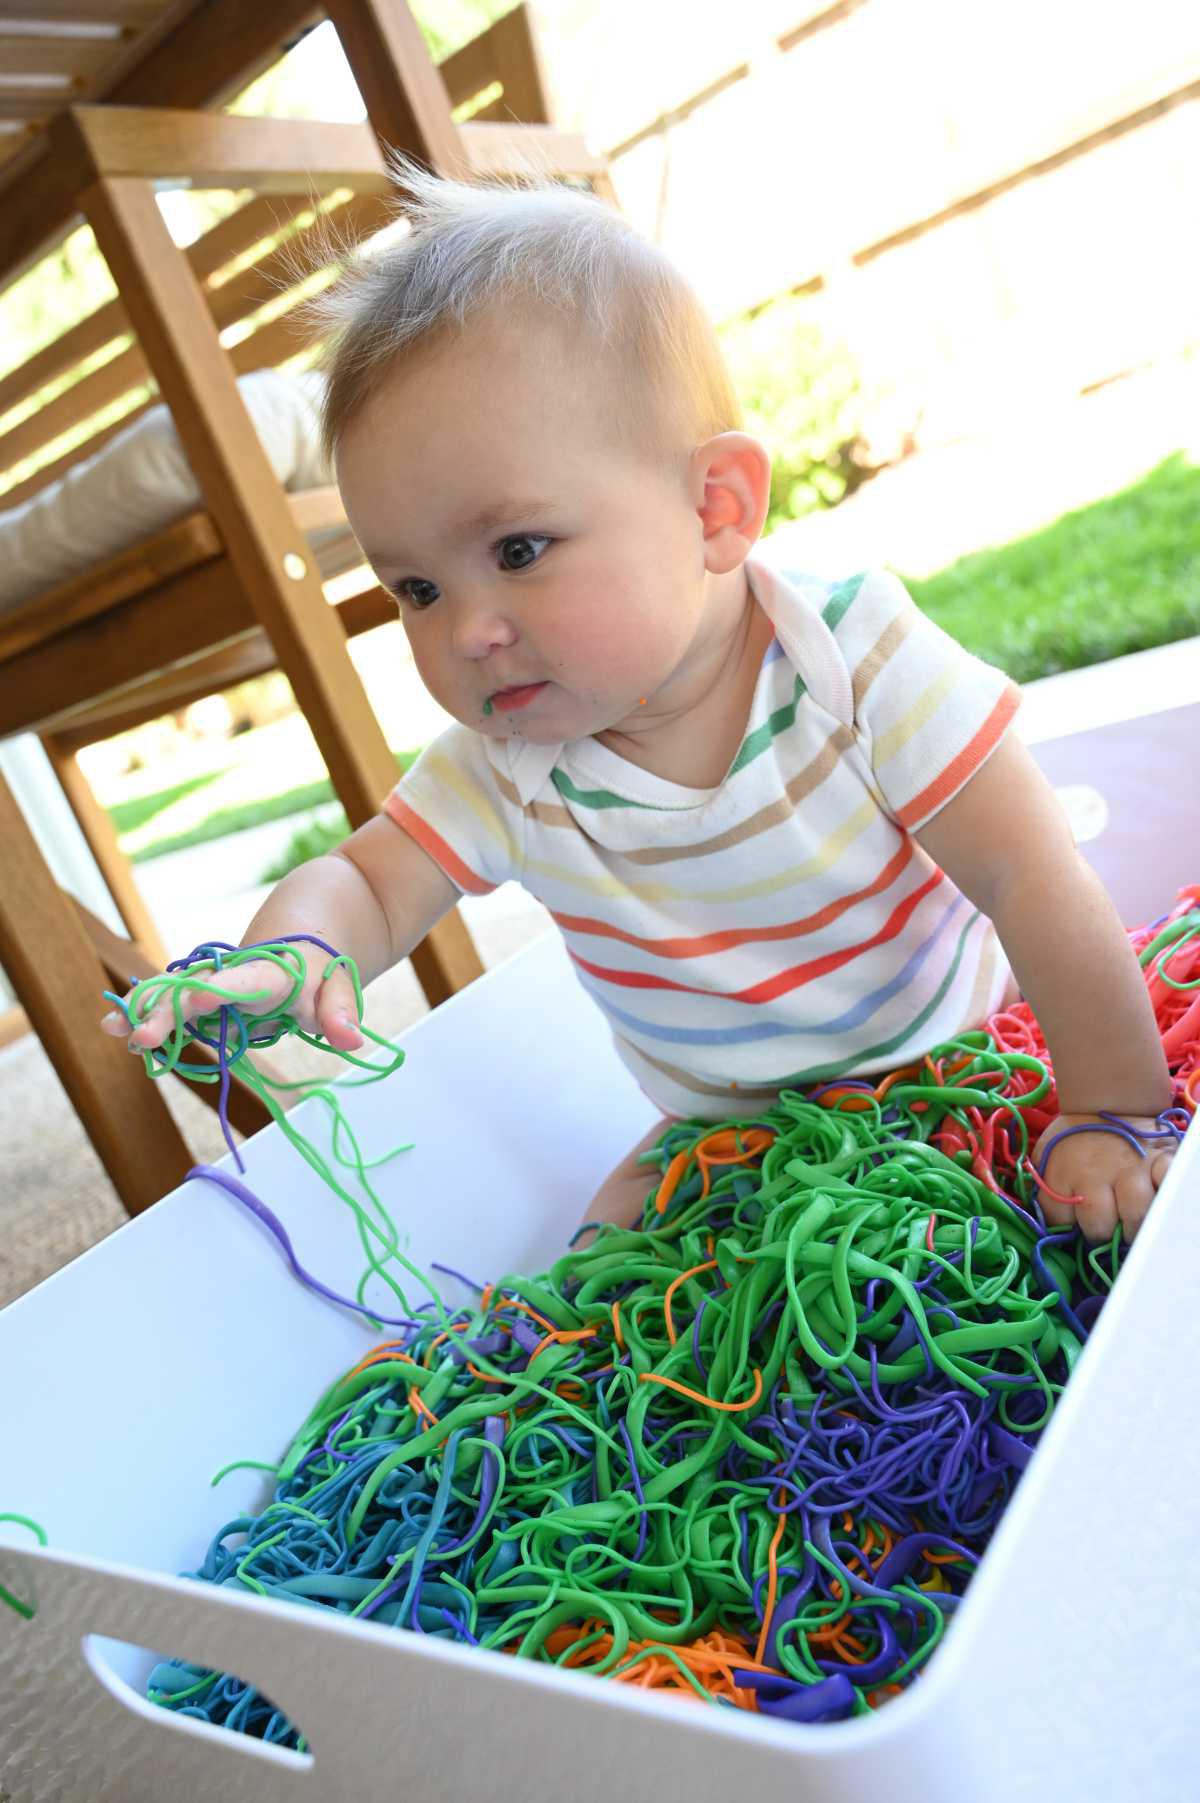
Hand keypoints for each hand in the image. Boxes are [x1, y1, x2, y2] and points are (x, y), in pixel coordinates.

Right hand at [99, 942, 363, 1055]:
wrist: (311, 923)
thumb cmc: (327, 964)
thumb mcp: (341, 985)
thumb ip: (340, 1012)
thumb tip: (353, 1042)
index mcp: (269, 974)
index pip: (242, 983)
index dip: (218, 993)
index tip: (193, 1001)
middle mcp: (236, 975)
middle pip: (196, 992)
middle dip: (166, 1013)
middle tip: (139, 1037)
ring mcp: (218, 984)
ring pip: (176, 994)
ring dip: (144, 1009)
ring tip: (111, 1027)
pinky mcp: (208, 995)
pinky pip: (173, 1002)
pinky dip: (146, 1011)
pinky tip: (115, 1024)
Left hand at [1033, 1113, 1176, 1242]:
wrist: (1107, 1097)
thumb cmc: (1076, 1133)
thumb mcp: (1047, 1153)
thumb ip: (1045, 1186)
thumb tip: (1051, 1224)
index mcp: (1062, 1172)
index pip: (1060, 1219)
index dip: (1068, 1225)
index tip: (1075, 1221)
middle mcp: (1095, 1174)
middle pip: (1099, 1225)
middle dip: (1102, 1233)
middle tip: (1107, 1227)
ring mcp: (1130, 1168)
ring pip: (1135, 1216)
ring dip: (1134, 1226)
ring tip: (1131, 1224)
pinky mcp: (1161, 1160)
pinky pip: (1168, 1186)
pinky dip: (1166, 1195)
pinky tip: (1157, 1198)